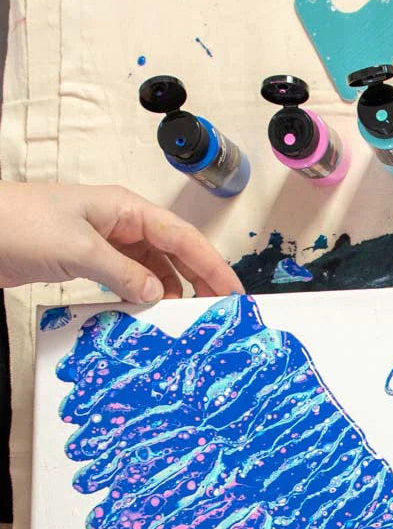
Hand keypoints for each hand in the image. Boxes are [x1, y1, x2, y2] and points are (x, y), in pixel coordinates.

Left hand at [0, 182, 242, 301]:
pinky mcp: (89, 261)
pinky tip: (147, 315)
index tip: (234, 292)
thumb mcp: (78, 250)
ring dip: (169, 293)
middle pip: (175, 253)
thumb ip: (124, 273)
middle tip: (220, 312)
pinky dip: (141, 297)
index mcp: (125, 208)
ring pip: (153, 269)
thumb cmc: (17, 223)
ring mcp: (105, 243)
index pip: (183, 238)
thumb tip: (157, 295)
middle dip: (199, 281)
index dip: (213, 265)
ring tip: (184, 320)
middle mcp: (121, 223)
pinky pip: (129, 280)